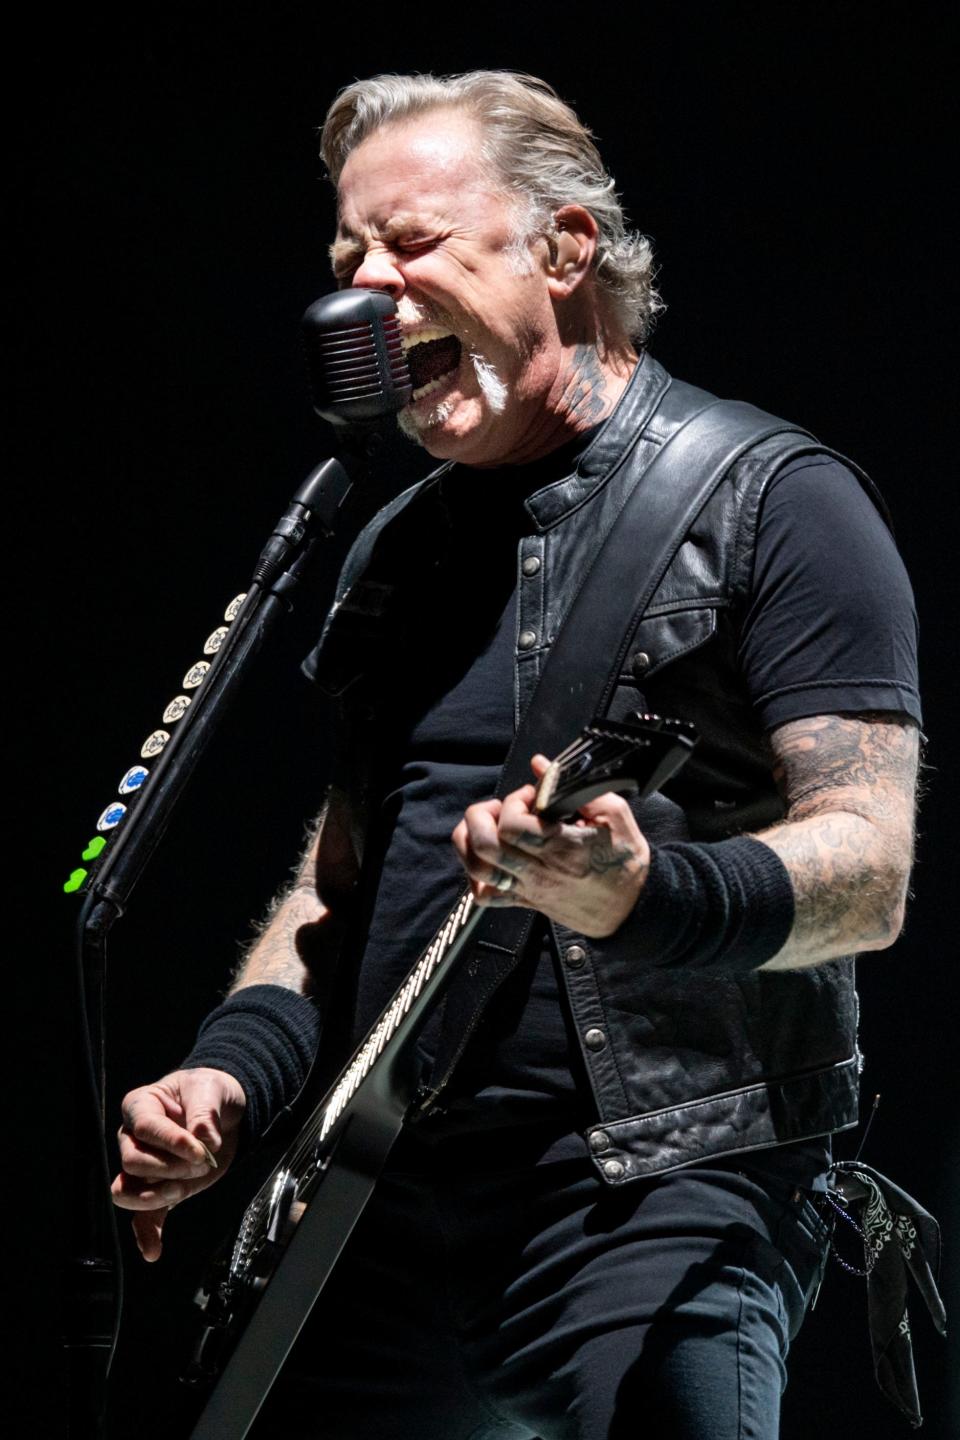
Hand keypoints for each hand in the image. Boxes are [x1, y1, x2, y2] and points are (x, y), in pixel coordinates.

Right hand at [111, 1067, 245, 1261]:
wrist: (223, 1110)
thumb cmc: (208, 1092)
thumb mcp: (210, 1089)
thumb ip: (205, 1112)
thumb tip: (203, 1138)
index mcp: (141, 1106)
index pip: (145, 1129)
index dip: (171, 1141)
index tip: (198, 1148)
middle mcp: (134, 1138)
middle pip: (132, 1162)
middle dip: (168, 1167)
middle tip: (199, 1162)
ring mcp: (144, 1167)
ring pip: (130, 1190)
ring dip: (157, 1195)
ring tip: (181, 1190)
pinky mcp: (160, 1189)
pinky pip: (144, 1217)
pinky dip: (147, 1234)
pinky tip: (153, 1250)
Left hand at [451, 755, 650, 937]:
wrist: (631, 907)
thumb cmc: (624, 859)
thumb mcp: (614, 814)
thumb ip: (576, 787)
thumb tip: (540, 764)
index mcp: (562, 849)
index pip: (513, 827)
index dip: (514, 803)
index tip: (532, 796)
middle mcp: (539, 872)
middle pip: (485, 845)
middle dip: (482, 816)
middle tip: (502, 808)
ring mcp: (528, 889)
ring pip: (477, 868)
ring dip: (470, 840)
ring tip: (487, 826)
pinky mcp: (524, 901)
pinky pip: (484, 895)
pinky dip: (475, 873)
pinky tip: (488, 855)